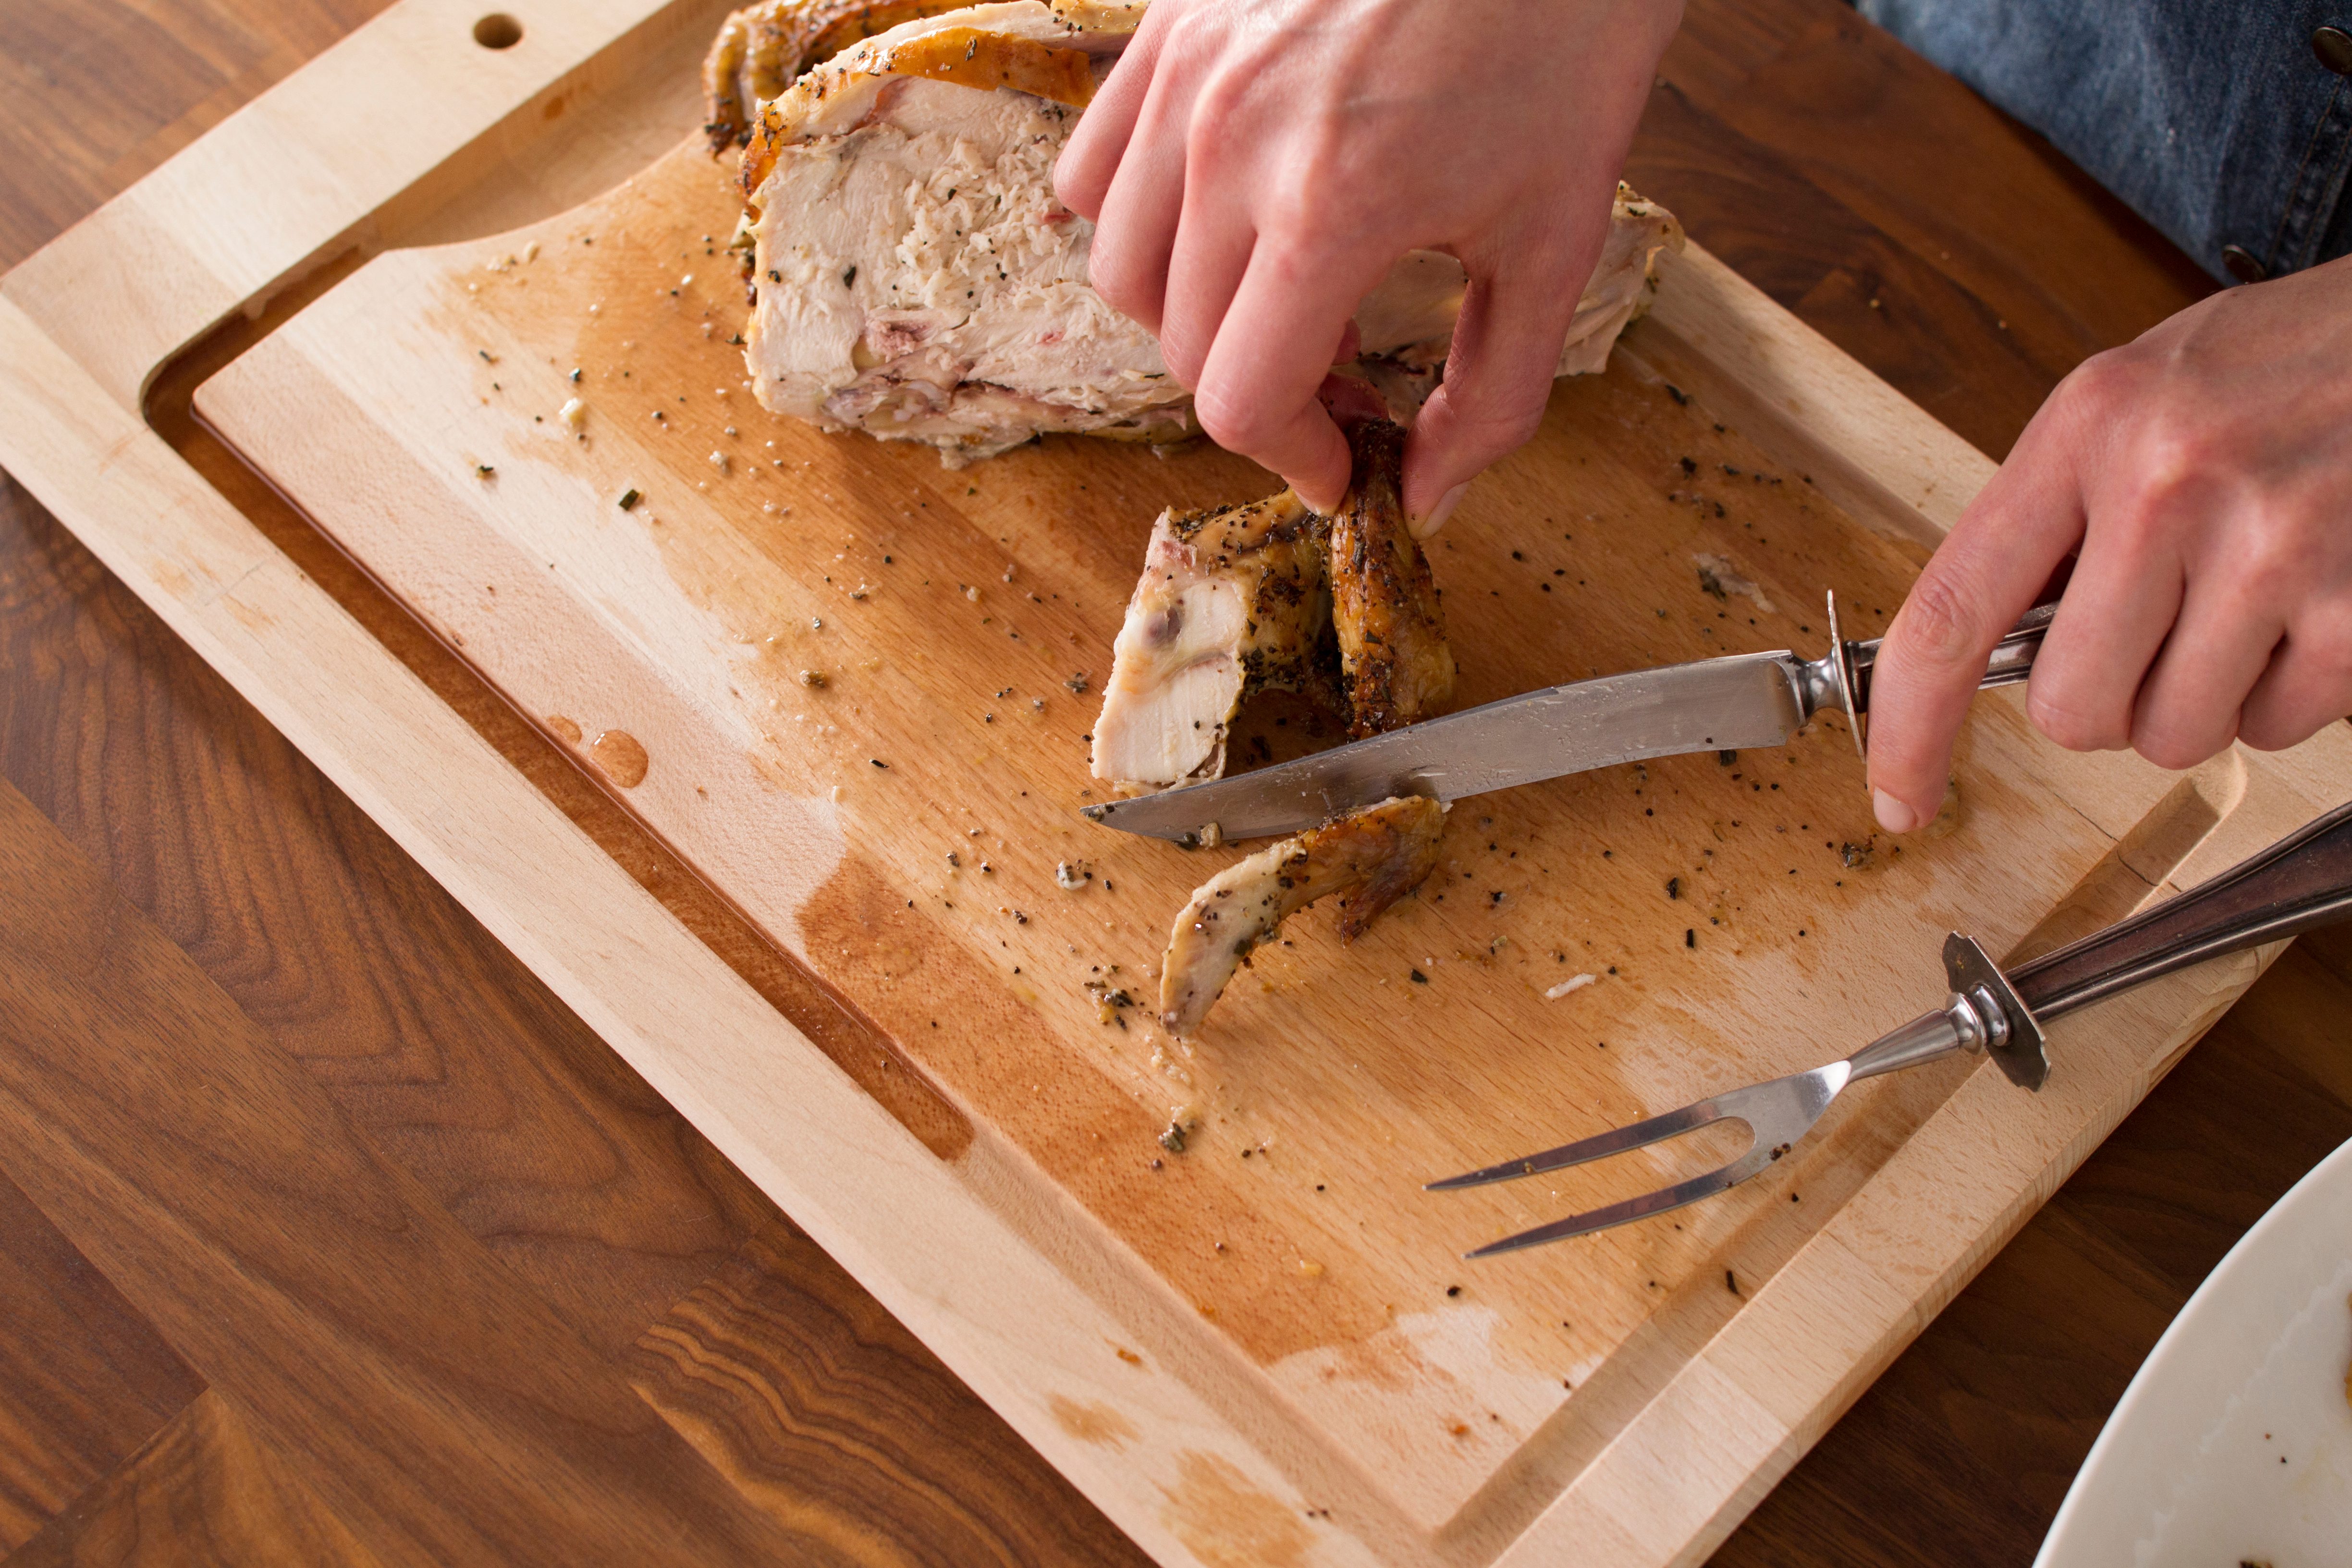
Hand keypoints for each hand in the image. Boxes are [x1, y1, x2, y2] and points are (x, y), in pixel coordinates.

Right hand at [1055, 0, 1680, 518]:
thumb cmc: (1563, 41)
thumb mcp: (1556, 236)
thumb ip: (1493, 394)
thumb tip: (1427, 497)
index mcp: (1330, 208)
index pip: (1241, 401)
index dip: (1296, 457)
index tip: (1344, 461)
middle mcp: (1230, 142)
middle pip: (1183, 347)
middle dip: (1265, 394)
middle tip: (1347, 381)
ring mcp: (1185, 76)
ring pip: (1122, 266)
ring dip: (1196, 315)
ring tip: (1287, 295)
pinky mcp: (1168, 25)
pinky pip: (1096, 170)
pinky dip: (1143, 220)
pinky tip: (1227, 214)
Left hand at [1866, 254, 2351, 831]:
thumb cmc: (2285, 365)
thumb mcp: (2138, 400)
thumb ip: (2057, 513)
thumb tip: (1992, 645)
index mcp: (2088, 428)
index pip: (1950, 612)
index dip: (1908, 726)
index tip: (1897, 795)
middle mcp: (2169, 485)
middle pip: (2072, 710)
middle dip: (2108, 699)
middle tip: (2160, 628)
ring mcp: (2273, 547)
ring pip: (2175, 734)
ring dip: (2204, 697)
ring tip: (2249, 602)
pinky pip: (2277, 727)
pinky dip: (2290, 692)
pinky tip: (2311, 606)